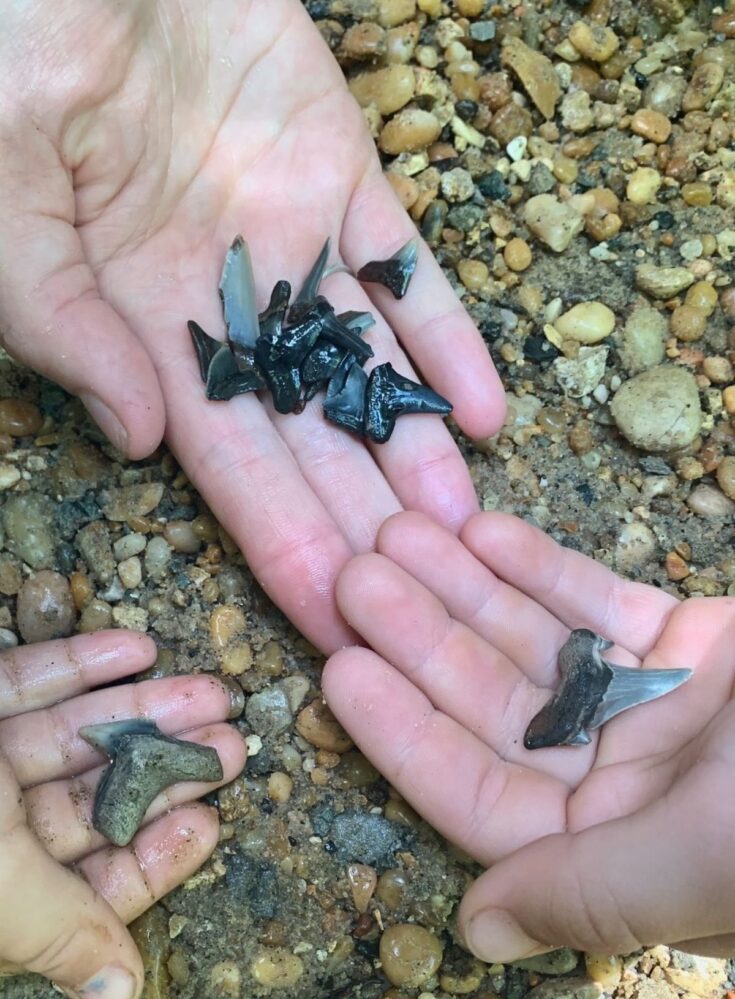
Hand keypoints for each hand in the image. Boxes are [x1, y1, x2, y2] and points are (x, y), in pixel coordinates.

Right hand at [0, 0, 503, 652]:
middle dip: (363, 524)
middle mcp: (226, 302)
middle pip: (311, 439)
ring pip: (368, 368)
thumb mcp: (4, 209)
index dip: (281, 547)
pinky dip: (447, 335)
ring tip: (466, 533)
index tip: (332, 622)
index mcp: (142, 327)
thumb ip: (64, 326)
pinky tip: (487, 412)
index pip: (228, 469)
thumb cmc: (13, 68)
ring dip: (416, 450)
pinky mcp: (342, 170)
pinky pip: (407, 266)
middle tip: (425, 602)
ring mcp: (291, 239)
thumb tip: (139, 439)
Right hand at [0, 630, 245, 998]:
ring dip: (137, 710)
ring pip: (63, 735)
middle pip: (85, 801)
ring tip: (207, 688)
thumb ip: (53, 932)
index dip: (150, 857)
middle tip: (232, 740)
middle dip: (160, 768)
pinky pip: (19, 680)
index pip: (82, 887)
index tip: (211, 820)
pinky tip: (136, 647)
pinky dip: (76, 663)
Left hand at [323, 511, 734, 959]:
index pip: (483, 800)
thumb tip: (471, 930)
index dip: (407, 737)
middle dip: (422, 639)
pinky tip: (478, 529)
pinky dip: (540, 567)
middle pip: (497, 708)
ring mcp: (658, 710)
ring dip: (464, 588)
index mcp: (624, 860)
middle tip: (351, 573)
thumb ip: (591, 895)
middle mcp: (627, 787)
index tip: (341, 673)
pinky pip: (598, 601)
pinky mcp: (695, 644)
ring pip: (536, 645)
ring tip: (397, 531)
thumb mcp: (711, 858)